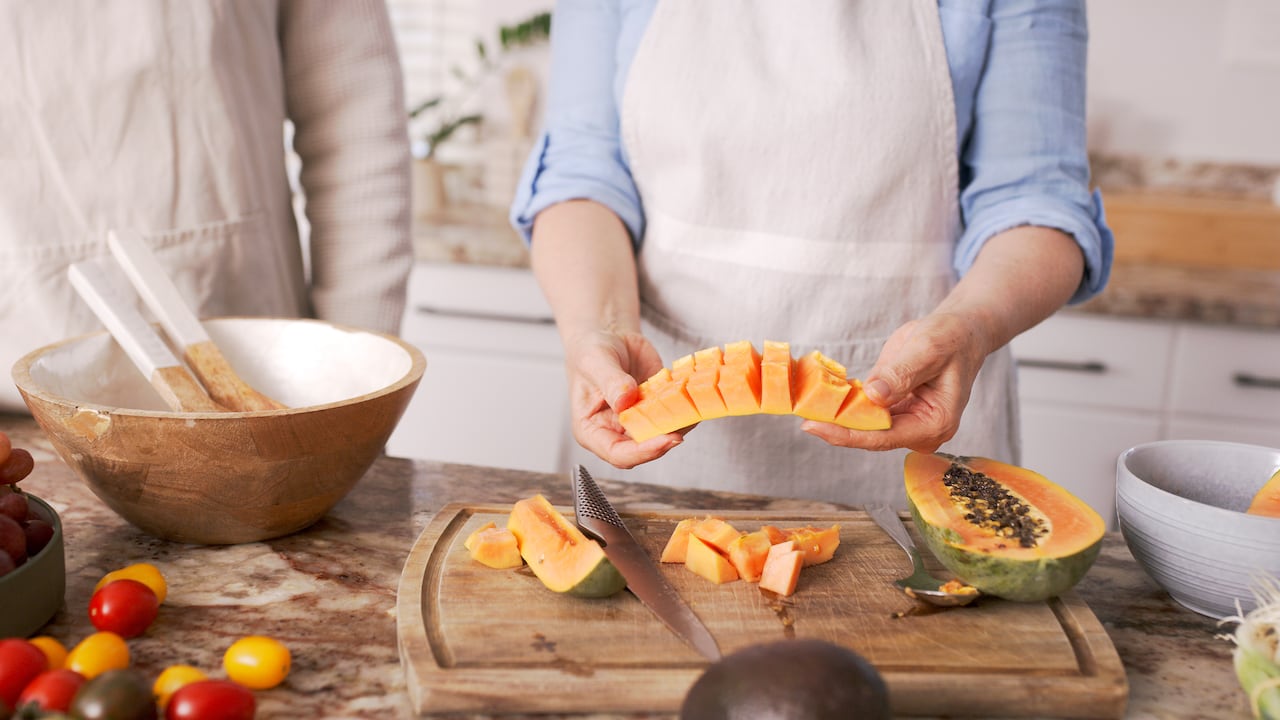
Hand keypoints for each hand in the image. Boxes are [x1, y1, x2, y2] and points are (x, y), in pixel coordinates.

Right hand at [562, 329, 685, 467]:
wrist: (609, 337)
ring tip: (695, 407)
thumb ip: (610, 382)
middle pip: (644, 449)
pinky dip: (686, 408)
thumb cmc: (591, 351)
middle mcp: (616, 431)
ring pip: (663, 434)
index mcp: (592, 430)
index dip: (643, 452)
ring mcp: (638, 422)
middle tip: (687, 422)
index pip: (618, 454)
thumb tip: (626, 401)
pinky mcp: (656, 409)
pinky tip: (695, 396)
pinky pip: (673, 415)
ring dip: (681, 424)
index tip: (666, 439)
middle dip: (668, 439)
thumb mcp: (595, 362)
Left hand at [801, 312, 992, 452]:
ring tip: (803, 405)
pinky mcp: (893, 411)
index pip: (884, 437)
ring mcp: (907, 423)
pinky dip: (843, 404)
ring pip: (864, 426)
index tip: (814, 426)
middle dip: (837, 426)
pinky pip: (864, 412)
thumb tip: (873, 395)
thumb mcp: (928, 348)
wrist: (958, 331)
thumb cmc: (951, 338)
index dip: (847, 434)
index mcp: (936, 422)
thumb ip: (901, 373)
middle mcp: (921, 430)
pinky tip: (819, 396)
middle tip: (801, 415)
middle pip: (871, 436)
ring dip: (836, 416)